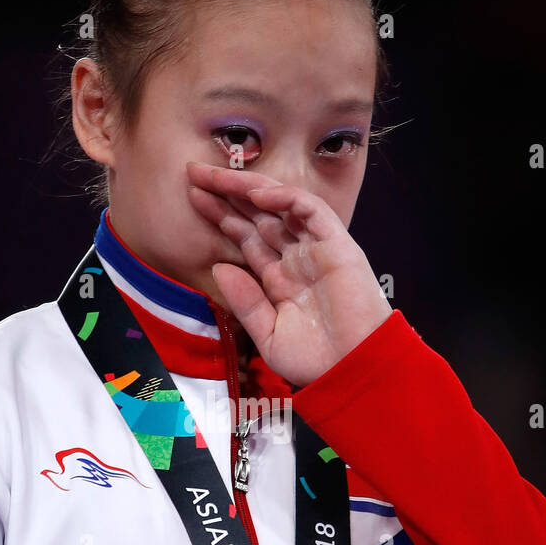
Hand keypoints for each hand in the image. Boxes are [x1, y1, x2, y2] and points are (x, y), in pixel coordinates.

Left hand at [186, 161, 391, 388]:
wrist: (352, 372)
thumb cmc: (316, 361)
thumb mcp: (268, 334)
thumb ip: (245, 301)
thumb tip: (218, 268)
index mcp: (280, 278)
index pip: (246, 236)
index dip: (221, 215)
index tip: (193, 198)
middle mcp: (297, 258)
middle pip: (258, 215)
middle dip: (227, 193)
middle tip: (194, 172)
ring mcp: (317, 249)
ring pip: (281, 205)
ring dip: (248, 187)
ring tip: (216, 175)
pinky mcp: (338, 245)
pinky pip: (311, 211)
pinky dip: (285, 199)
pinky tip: (256, 194)